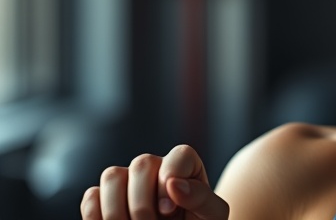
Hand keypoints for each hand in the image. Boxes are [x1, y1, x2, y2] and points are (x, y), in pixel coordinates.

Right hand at [80, 144, 229, 219]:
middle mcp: (155, 167)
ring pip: (112, 175)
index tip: (170, 212)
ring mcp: (128, 181)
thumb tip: (174, 184)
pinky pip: (91, 197)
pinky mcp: (104, 198)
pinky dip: (96, 217)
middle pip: (141, 163)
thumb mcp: (212, 215)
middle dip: (143, 202)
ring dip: (118, 210)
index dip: (170, 180)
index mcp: (185, 165)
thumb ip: (201, 198)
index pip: (179, 155)